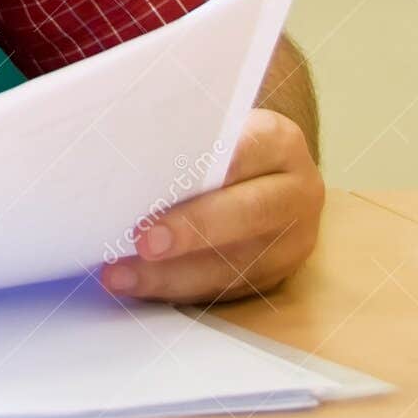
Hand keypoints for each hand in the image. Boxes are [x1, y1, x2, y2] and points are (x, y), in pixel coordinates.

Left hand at [99, 108, 324, 304]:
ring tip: (121, 275)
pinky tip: (138, 287)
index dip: (207, 170)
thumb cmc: (220, 143)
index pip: (244, 152)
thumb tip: (127, 150)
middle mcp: (296, 192)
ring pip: (235, 264)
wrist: (264, 171)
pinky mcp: (275, 276)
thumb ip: (185, 138)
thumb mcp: (214, 127)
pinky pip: (225, 290)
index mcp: (280, 143)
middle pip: (248, 213)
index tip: (164, 185)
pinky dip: (176, 290)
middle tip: (142, 242)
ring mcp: (291, 240)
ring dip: (172, 275)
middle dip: (191, 231)